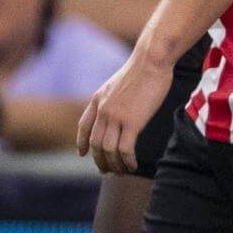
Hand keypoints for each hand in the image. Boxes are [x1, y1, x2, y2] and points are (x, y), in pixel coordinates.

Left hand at [76, 53, 171, 173]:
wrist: (151, 60)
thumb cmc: (144, 67)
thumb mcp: (120, 81)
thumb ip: (115, 96)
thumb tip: (121, 105)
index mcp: (98, 99)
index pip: (84, 125)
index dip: (81, 142)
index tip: (83, 154)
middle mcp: (103, 110)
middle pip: (95, 143)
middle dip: (99, 160)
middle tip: (107, 171)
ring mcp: (116, 117)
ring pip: (109, 150)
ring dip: (114, 165)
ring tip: (121, 172)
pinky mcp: (132, 122)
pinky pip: (125, 149)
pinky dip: (128, 161)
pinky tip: (133, 165)